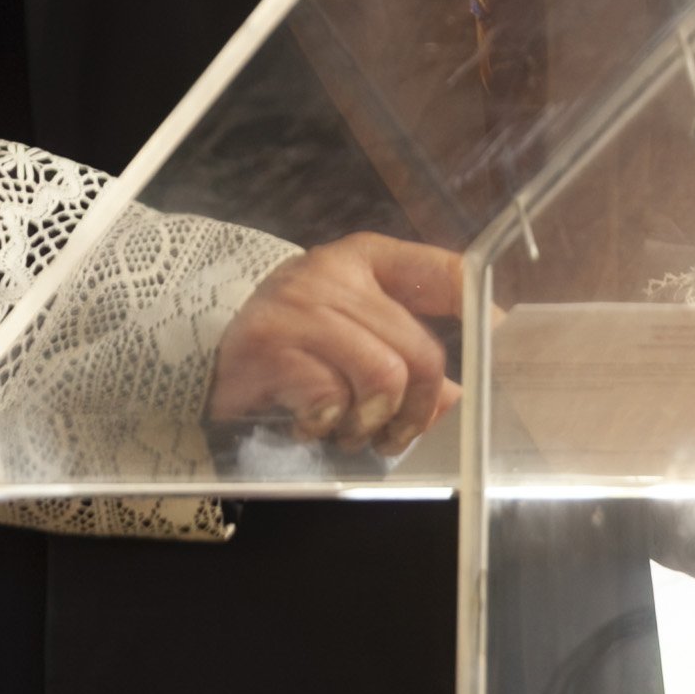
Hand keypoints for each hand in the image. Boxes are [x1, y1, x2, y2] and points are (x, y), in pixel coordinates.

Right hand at [207, 233, 464, 453]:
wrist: (193, 352)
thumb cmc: (290, 343)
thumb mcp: (350, 331)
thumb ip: (405, 356)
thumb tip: (454, 399)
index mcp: (363, 260)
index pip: (441, 272)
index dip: (479, 309)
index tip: (501, 338)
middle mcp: (332, 276)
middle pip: (418, 352)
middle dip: (417, 408)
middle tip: (397, 433)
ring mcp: (299, 309)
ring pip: (381, 379)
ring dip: (370, 423)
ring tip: (348, 429)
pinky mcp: (268, 349)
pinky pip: (328, 399)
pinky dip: (325, 425)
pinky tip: (310, 423)